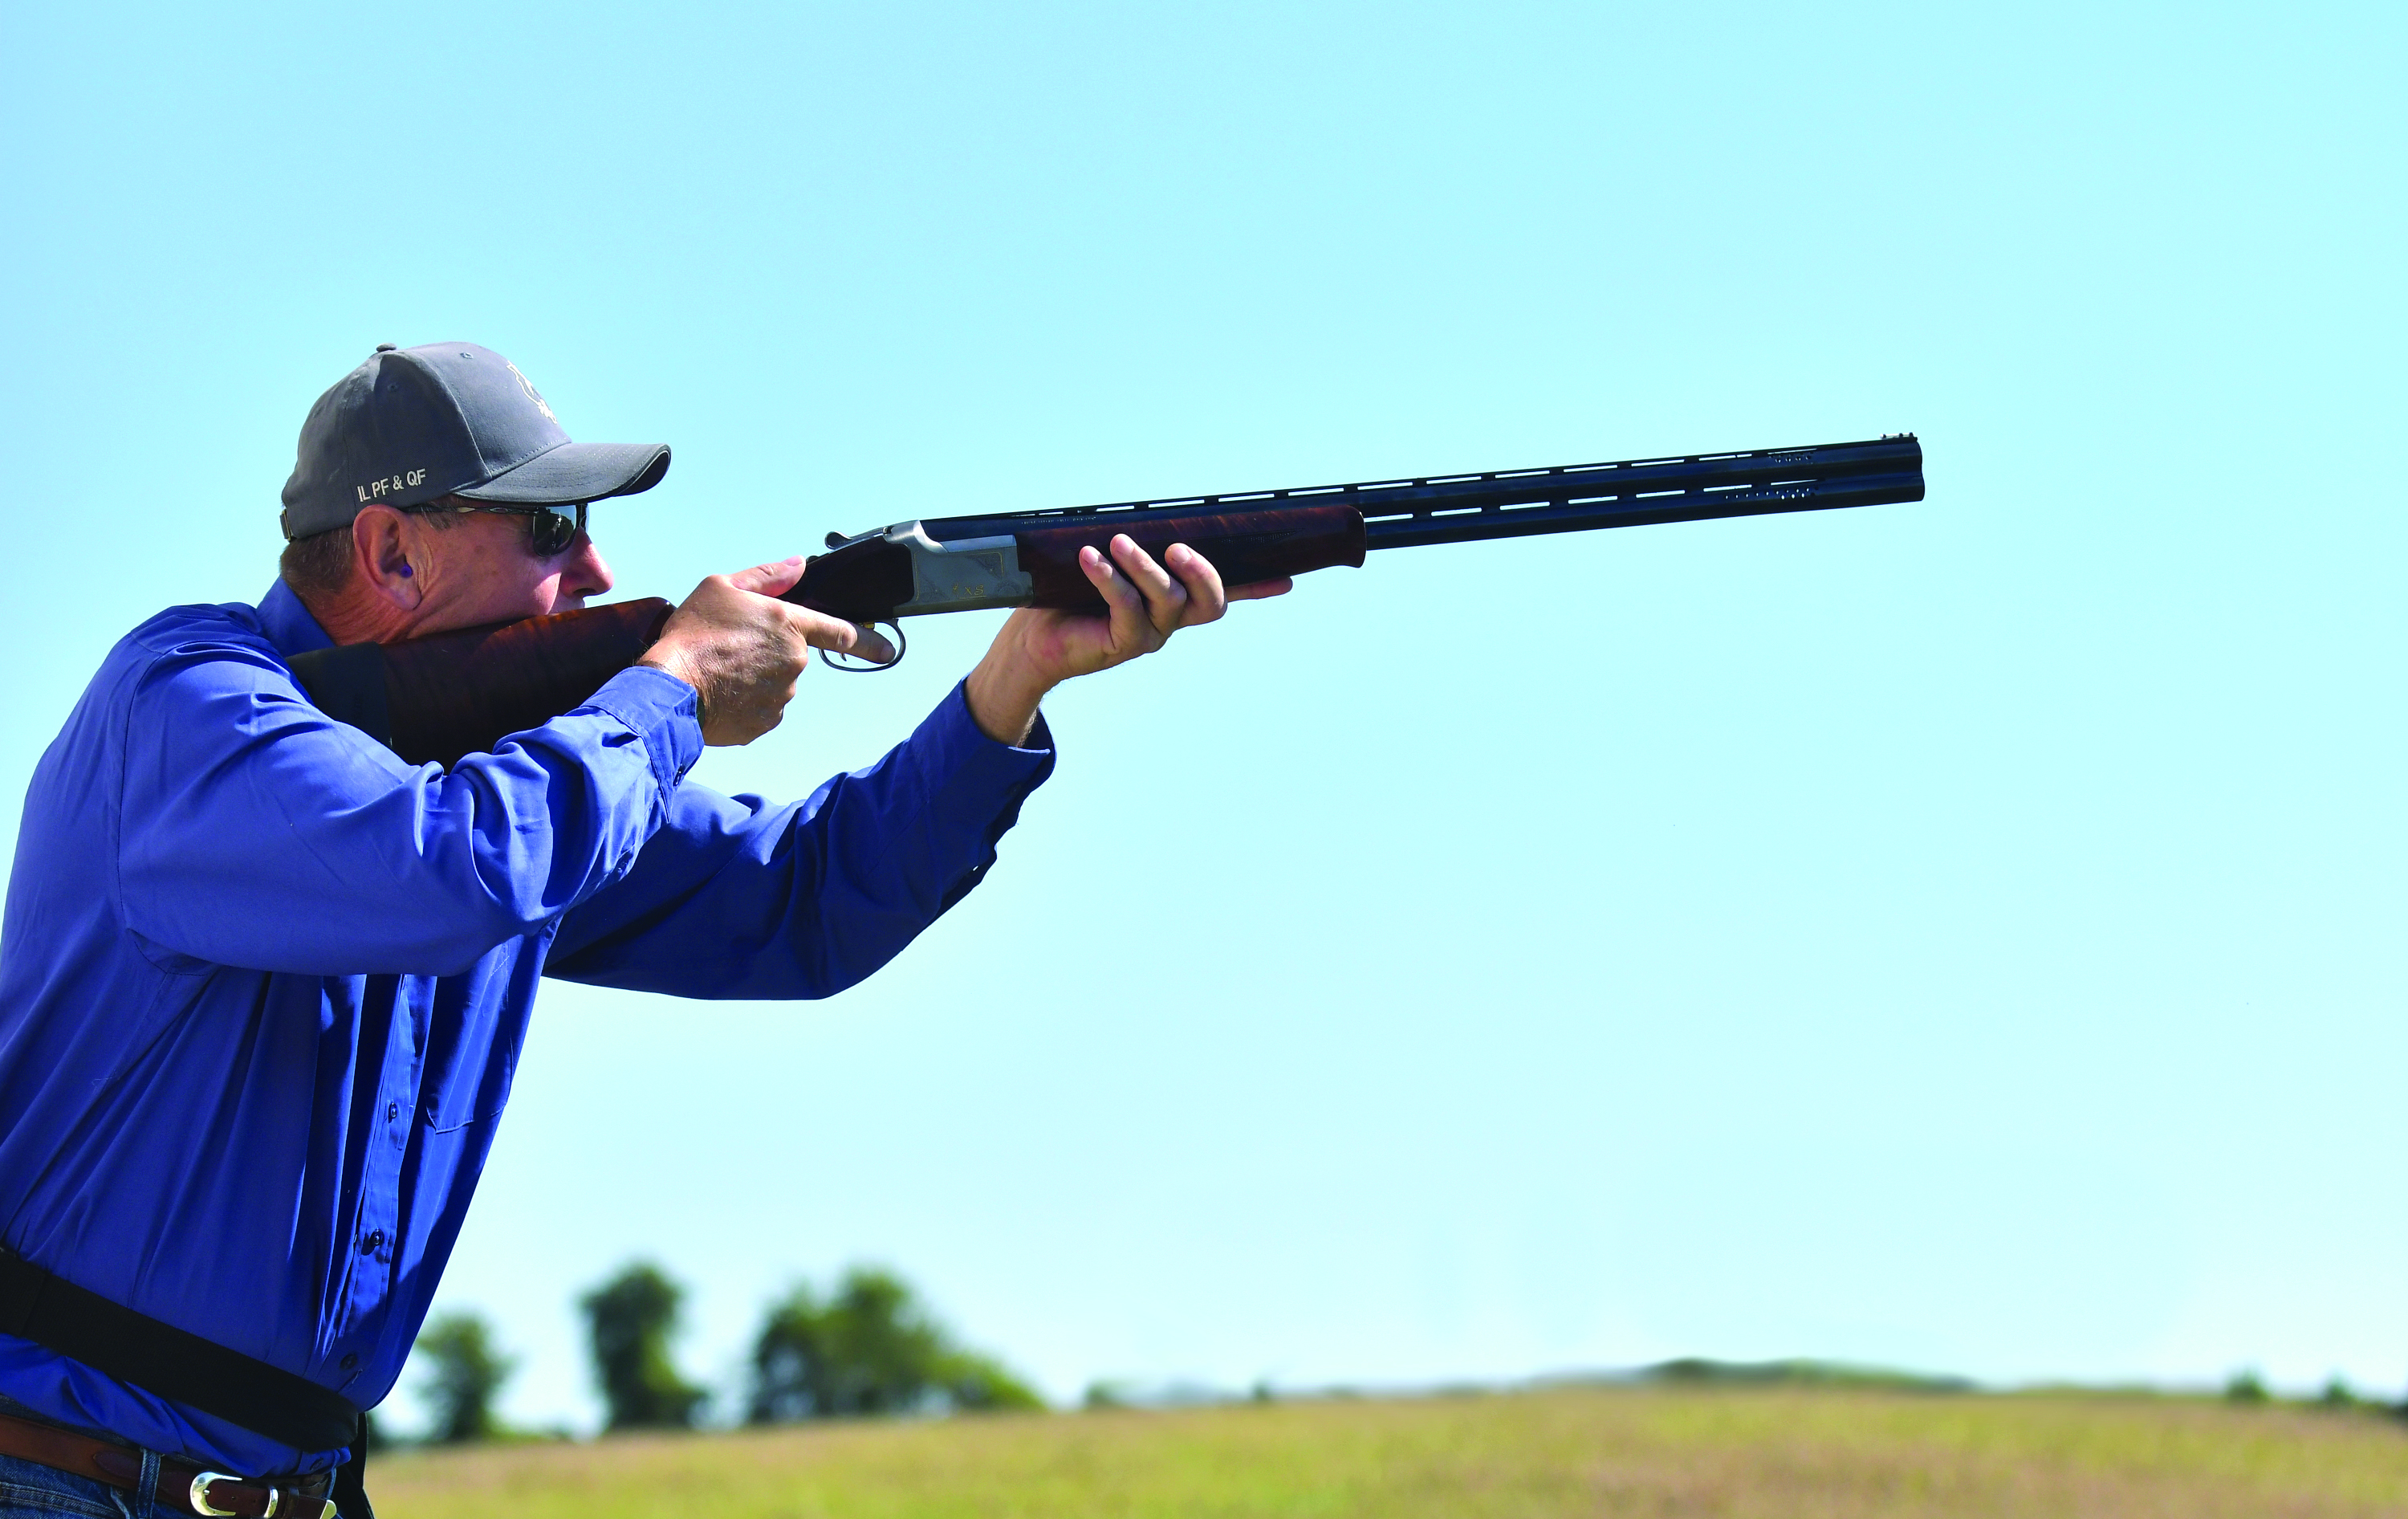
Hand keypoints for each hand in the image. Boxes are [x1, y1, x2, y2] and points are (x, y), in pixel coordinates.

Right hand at [639, 557, 894, 744]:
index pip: (841, 631)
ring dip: (755, 676)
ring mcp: (782, 695)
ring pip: (776, 682)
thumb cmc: (693, 633)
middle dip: (768, 652)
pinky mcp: (766, 722)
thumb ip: (767, 578)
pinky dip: (745, 700)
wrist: (670, 687)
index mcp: (789, 625)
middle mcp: (794, 661)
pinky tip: (721, 691)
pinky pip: (762, 707)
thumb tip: (799, 564)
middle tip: (730, 649)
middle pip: (792, 654)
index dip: (869, 640)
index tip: (889, 649)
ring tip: (719, 670)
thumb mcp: (723, 587)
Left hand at [964, 535, 1290, 743]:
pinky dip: (1109, 578)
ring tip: (1119, 542)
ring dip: (1144, 566)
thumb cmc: (1068, 595)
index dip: (1256, 587)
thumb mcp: (1107, 565)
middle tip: (1178, 547)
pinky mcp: (1120, 644)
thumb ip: (1132, 547)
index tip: (1286, 579)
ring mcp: (1149, 635)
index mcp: (1174, 602)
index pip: (1223, 594)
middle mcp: (1169, 621)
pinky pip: (1125, 608)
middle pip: (1210, 602)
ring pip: (1167, 600)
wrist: (1031, 640)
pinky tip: (1091, 558)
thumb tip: (1137, 516)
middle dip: (1202, 571)